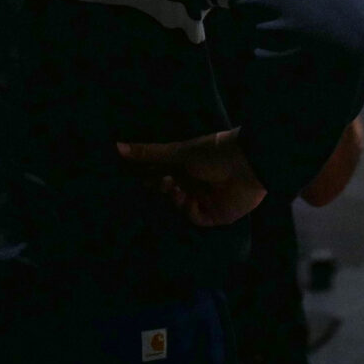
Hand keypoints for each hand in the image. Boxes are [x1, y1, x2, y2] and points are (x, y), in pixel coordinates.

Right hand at [116, 130, 265, 227]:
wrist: (247, 166)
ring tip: (173, 185)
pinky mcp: (213, 215)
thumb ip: (148, 153)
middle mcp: (193, 182)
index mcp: (186, 164)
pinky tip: (187, 198)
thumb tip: (116, 146)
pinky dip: (187, 209)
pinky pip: (192, 217)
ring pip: (177, 205)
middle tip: (157, 181)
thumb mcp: (178, 151)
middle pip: (167, 191)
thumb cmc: (214, 152)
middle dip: (158, 187)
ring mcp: (203, 199)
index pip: (160, 173)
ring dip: (173, 196)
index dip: (146, 175)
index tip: (129, 176)